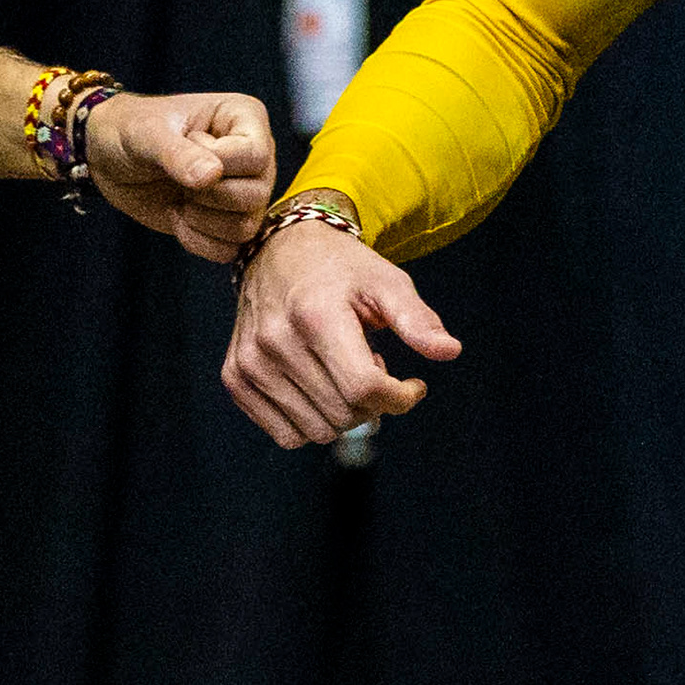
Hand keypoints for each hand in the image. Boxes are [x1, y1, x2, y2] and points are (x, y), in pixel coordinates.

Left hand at [87, 90, 278, 258]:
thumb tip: (212, 176)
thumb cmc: (131, 128)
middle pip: (257, 195)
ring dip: (202, 220)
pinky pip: (229, 249)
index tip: (187, 145)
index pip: (255, 155)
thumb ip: (177, 153)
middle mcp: (254, 155)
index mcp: (244, 118)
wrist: (110, 156)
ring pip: (246, 226)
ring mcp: (245, 190)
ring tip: (179, 197)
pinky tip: (178, 216)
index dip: (219, 163)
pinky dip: (198, 240)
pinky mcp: (228, 221)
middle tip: (179, 178)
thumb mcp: (147, 134)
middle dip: (208, 195)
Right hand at [223, 212, 461, 445]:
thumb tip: (449, 351)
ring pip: (316, 432)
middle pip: (343, 415)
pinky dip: (311, 422)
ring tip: (343, 372)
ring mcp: (250, 362)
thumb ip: (417, 319)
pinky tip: (318, 386)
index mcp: (316, 316)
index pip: (364, 388)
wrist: (279, 249)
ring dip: (342, 413)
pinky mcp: (235, 377)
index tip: (414, 385)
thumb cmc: (343, 269)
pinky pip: (285, 435)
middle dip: (373, 403)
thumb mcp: (386, 282)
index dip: (400, 398)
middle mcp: (276, 341)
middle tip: (373, 366)